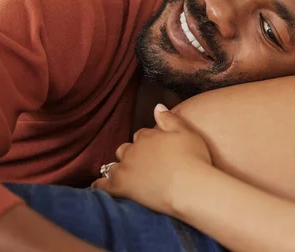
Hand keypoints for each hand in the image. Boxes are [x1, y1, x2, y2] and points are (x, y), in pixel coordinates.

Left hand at [92, 105, 211, 215]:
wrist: (190, 187)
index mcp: (148, 136)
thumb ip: (170, 118)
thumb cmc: (194, 159)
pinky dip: (100, 184)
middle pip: (125, 149)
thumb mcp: (187, 132)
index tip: (155, 150)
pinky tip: (101, 186)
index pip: (141, 135)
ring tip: (125, 175)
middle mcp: (133, 150)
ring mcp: (125, 169)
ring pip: (113, 166)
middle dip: (131, 154)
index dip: (147, 142)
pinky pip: (103, 185)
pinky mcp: (121, 188)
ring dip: (118, 168)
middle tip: (143, 164)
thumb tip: (157, 106)